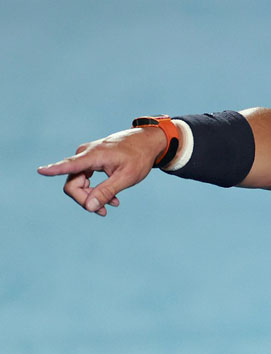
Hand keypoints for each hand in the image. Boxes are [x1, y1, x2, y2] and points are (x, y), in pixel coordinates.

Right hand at [38, 127, 166, 216]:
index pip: (70, 165)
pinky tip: (112, 199)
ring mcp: (86, 156)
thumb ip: (107, 192)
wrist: (148, 142)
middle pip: (73, 184)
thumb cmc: (139, 157)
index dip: (54, 169)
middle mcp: (85, 154)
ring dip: (92, 197)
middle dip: (86, 199)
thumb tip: (88, 207)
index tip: (40, 170)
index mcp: (94, 155)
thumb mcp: (127, 177)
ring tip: (112, 204)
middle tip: (104, 211)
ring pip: (79, 183)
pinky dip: (95, 190)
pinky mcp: (90, 160)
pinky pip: (85, 179)